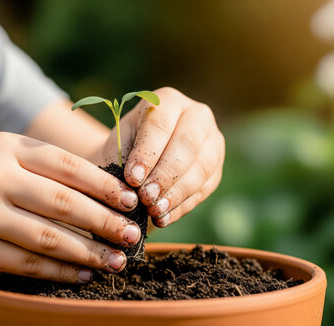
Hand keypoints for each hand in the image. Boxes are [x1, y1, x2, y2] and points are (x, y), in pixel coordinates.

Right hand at [0, 133, 141, 280]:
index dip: (105, 185)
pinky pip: (26, 263)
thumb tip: (101, 189)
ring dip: (88, 252)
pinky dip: (58, 270)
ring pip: (48, 237)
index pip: (68, 166)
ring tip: (116, 260)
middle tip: (133, 236)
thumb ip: (43, 164)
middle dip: (105, 221)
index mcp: (6, 147)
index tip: (131, 201)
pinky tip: (82, 273)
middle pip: (63, 203)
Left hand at [98, 87, 224, 226]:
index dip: (147, 153)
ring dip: (177, 193)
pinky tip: (164, 218)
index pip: (160, 124)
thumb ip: (123, 161)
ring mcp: (212, 140)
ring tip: (155, 211)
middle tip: (146, 198)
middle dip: (166, 175)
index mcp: (167, 100)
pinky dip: (183, 205)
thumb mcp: (116, 148)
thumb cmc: (123, 151)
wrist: (137, 161)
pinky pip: (206, 187)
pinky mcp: (217, 166)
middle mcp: (196, 114)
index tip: (132, 179)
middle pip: (187, 144)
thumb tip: (132, 188)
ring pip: (202, 167)